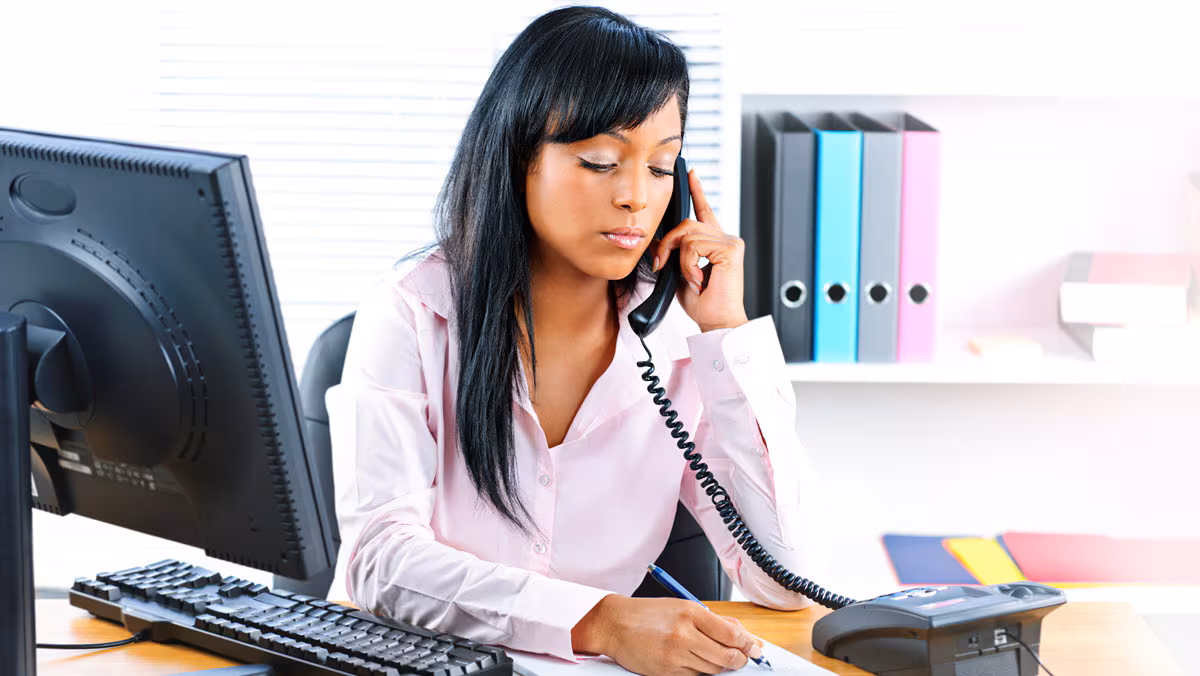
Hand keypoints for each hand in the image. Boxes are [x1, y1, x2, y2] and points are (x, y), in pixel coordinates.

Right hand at [572, 595, 763, 675]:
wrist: (614, 624)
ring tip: (716, 658)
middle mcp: (684, 634)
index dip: (749, 644)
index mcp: (690, 613)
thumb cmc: (647, 614)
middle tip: (743, 659)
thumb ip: (711, 620)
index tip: (756, 648)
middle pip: (726, 656)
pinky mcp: (667, 672)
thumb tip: (739, 633)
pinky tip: (696, 662)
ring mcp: (675, 655)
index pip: (731, 634)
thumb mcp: (681, 606)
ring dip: (719, 666)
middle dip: (740, 660)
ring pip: (712, 669)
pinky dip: (700, 672)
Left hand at [651, 169, 748, 332]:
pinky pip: (694, 246)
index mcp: (714, 243)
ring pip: (688, 235)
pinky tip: (698, 279)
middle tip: (662, 264)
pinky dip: (689, 265)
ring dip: (680, 260)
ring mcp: (730, 242)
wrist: (717, 321)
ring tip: (691, 279)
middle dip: (668, 243)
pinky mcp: (731, 249)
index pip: (704, 212)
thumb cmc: (703, 302)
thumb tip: (657, 241)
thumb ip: (672, 253)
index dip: (697, 192)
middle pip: (686, 224)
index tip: (691, 174)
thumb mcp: (679, 273)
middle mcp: (725, 239)